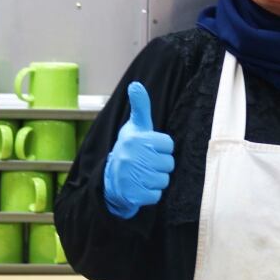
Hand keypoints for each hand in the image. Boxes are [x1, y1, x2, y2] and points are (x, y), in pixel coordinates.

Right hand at [104, 82, 174, 218]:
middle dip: (160, 165)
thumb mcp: (134, 127)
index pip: (168, 145)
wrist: (111, 179)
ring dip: (156, 179)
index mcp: (136, 139)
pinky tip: (140, 186)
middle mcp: (132, 156)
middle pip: (168, 163)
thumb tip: (136, 84)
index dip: (162, 148)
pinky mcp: (133, 194)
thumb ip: (140, 107)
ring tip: (143, 174)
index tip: (149, 149)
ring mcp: (132, 176)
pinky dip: (151, 193)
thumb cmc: (129, 149)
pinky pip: (157, 194)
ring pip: (164, 179)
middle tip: (146, 163)